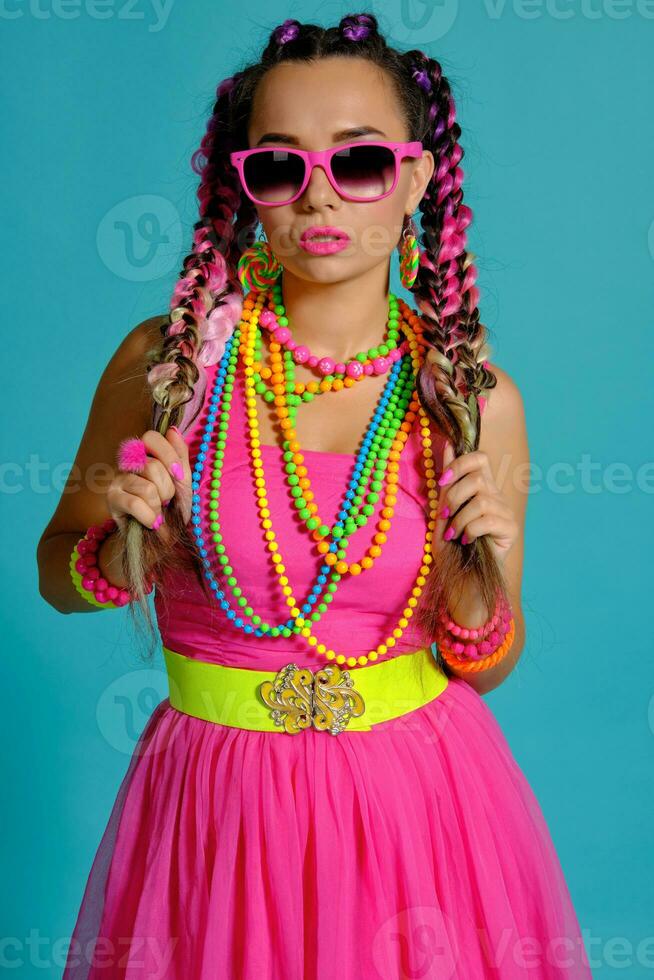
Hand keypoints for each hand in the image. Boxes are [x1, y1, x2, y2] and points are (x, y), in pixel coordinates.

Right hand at [107, 427, 191, 542]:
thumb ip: (179, 456)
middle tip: (166, 501)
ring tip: (157, 512)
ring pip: (146, 488)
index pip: (151, 437)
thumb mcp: (183, 483)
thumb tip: (172, 429)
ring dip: (158, 506)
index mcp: (146, 454)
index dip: (168, 455)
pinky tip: (152, 522)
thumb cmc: (172, 509)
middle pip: (152, 466)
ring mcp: (117, 480)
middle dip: (167, 489)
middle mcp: (128, 463)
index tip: (179, 476)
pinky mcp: (112, 500)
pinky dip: (149, 517)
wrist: (160, 539)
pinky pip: (135, 504)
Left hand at [432, 440, 518, 565]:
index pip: (479, 458)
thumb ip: (447, 481)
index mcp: (482, 488)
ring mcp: (506, 513)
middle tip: (445, 516)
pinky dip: (470, 530)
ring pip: (481, 501)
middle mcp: (496, 497)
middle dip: (454, 497)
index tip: (442, 480)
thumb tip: (448, 444)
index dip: (459, 464)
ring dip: (460, 519)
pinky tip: (466, 541)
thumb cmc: (450, 545)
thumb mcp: (443, 509)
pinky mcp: (510, 530)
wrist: (459, 577)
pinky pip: (488, 520)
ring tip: (453, 534)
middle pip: (478, 479)